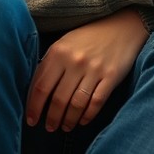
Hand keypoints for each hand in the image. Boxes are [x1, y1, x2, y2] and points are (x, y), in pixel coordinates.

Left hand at [26, 8, 147, 131]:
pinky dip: (88, 115)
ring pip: (76, 104)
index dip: (33, 108)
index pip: (40, 88)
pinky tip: (82, 121)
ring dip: (68, 120)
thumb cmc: (88, 37)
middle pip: (58, 99)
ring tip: (64, 127)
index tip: (31, 120)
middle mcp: (75, 61)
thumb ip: (49, 65)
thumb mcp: (64, 43)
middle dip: (51, 118)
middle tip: (49, 128)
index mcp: (58, 52)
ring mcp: (95, 69)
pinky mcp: (112, 76)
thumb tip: (34, 94)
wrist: (122, 25)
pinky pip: (96, 102)